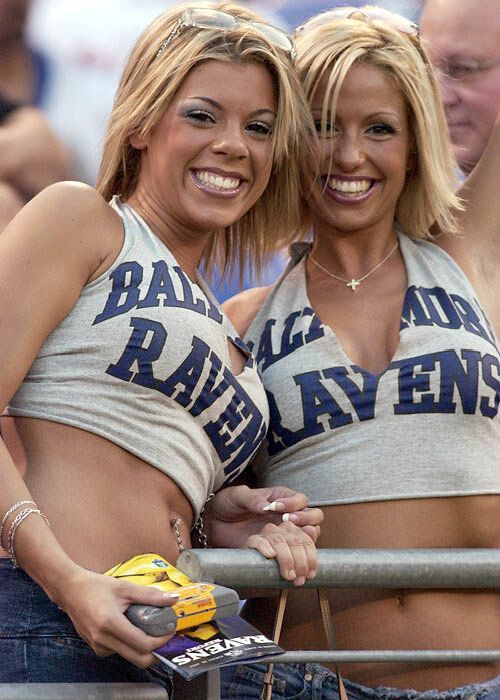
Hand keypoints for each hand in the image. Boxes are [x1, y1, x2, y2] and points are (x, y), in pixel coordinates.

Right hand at [56, 566, 178, 666]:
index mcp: (110, 623)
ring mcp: (98, 646)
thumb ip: (150, 595)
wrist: (70, 590)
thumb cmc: (96, 586)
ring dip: (143, 647)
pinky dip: (130, 644)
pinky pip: (119, 651)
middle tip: (166, 638)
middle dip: (156, 652)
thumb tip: (173, 599)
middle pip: (138, 659)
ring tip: (151, 628)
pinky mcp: (96, 647)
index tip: (170, 631)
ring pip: (129, 656)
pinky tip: (133, 628)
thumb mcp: (125, 587)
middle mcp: (103, 640)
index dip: (161, 641)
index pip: (142, 644)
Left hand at [206, 485, 322, 549]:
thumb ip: (251, 498)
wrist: (214, 524)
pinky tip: (282, 557)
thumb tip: (266, 507)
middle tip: (290, 523)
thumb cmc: (228, 504)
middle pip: (314, 517)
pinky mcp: (279, 551)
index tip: (276, 509)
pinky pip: (295, 555)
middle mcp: (288, 516)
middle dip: (306, 520)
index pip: (300, 500)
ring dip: (306, 542)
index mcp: (281, 498)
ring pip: (309, 537)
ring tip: (292, 543)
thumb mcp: (237, 496)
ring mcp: (285, 534)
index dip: (293, 504)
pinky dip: (295, 558)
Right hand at [245, 519, 318, 585]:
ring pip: (279, 541)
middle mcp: (281, 528)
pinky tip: (270, 555)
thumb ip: (306, 545)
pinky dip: (266, 548)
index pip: (307, 541)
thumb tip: (312, 530)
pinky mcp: (252, 540)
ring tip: (288, 575)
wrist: (258, 571)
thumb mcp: (296, 557)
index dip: (311, 559)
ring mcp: (267, 533)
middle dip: (300, 563)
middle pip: (295, 542)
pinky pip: (259, 541)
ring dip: (286, 560)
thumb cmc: (280, 564)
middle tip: (299, 580)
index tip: (311, 575)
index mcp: (295, 530)